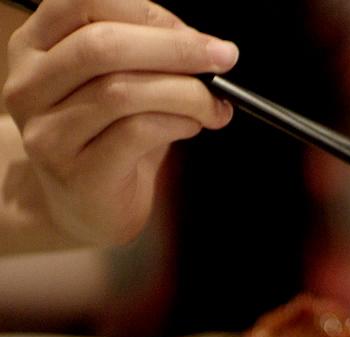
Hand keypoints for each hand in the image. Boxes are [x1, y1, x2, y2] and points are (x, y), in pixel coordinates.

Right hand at [3, 0, 237, 245]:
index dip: (147, 12)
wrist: (85, 204)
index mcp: (36, 46)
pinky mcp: (76, 172)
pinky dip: (178, 123)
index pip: (83, 3)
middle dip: (176, 48)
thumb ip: (149, 52)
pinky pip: (136, 133)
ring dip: (185, 92)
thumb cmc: (110, 135)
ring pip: (121, 91)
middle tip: (223, 58)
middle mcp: (29, 84)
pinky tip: (193, 126)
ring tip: (213, 104)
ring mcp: (47, 131)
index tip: (196, 34)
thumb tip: (203, 42)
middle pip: (102, 45)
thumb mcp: (121, 81)